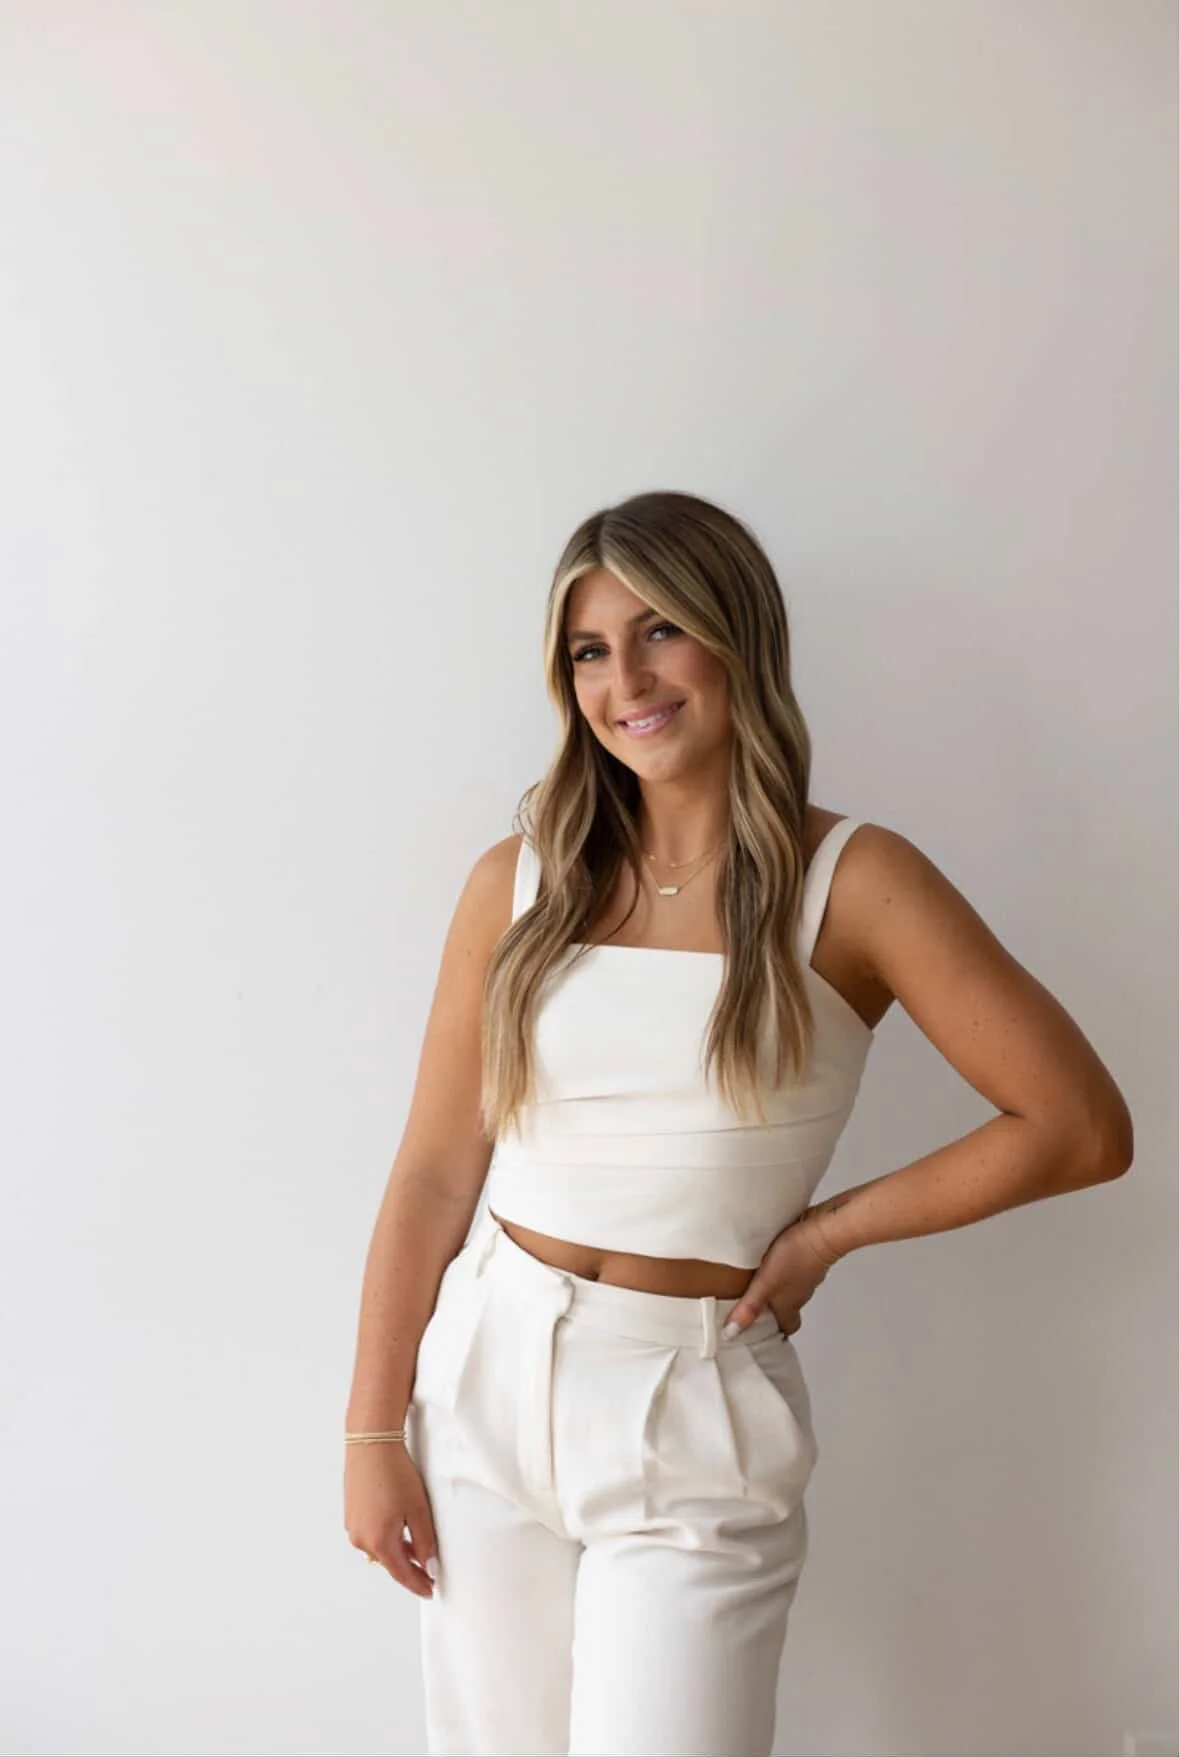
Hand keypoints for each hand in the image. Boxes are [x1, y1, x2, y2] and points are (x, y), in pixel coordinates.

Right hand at [344, 1439, 439, 1599]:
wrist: (371, 1443)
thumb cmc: (395, 1473)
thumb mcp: (418, 1509)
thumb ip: (425, 1542)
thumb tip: (428, 1565)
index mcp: (378, 1541)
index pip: (401, 1574)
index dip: (418, 1584)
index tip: (430, 1590)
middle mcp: (361, 1539)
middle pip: (389, 1562)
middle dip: (409, 1567)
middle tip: (428, 1572)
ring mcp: (353, 1526)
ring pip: (379, 1548)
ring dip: (398, 1550)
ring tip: (418, 1548)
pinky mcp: (351, 1513)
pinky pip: (370, 1534)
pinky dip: (386, 1536)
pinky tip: (399, 1527)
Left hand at [722, 1205, 844, 1339]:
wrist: (821, 1230)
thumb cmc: (794, 1258)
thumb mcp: (765, 1283)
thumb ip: (749, 1307)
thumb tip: (730, 1334)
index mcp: (790, 1305)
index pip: (786, 1328)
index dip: (774, 1333)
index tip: (760, 1333)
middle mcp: (800, 1294)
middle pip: (786, 1308)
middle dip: (770, 1310)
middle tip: (751, 1307)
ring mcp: (806, 1275)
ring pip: (789, 1288)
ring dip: (774, 1288)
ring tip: (753, 1282)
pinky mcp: (807, 1257)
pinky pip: (792, 1269)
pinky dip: (781, 1269)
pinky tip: (768, 1259)